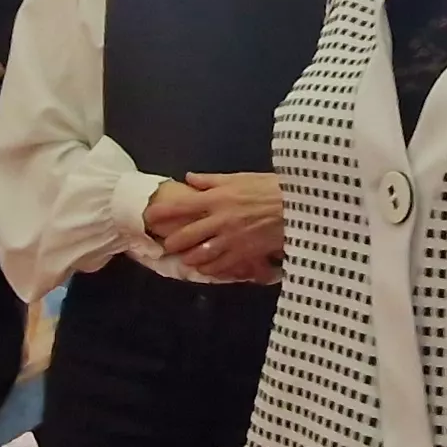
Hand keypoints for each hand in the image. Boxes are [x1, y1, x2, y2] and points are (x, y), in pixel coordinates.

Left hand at [149, 172, 285, 277]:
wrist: (297, 205)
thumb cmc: (269, 187)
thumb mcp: (239, 178)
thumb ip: (211, 180)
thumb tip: (189, 178)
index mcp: (217, 199)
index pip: (182, 207)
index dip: (163, 213)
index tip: (149, 216)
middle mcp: (220, 220)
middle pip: (187, 236)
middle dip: (172, 243)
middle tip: (165, 246)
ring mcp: (231, 239)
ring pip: (201, 254)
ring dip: (189, 258)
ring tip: (185, 259)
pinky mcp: (244, 253)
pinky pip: (221, 266)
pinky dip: (211, 269)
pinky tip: (207, 269)